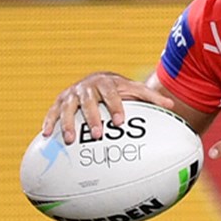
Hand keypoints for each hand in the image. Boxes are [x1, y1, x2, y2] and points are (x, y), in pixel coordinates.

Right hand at [41, 71, 174, 143]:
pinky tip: (47, 135)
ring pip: (67, 108)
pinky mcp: (60, 101)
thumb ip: (151, 98)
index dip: (114, 106)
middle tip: (97, 135)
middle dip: (91, 118)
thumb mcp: (134, 90)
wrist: (97, 80)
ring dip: (67, 123)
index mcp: (106, 83)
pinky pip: (52, 112)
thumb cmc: (120, 90)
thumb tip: (172, 106)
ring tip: (69, 140)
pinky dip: (49, 122)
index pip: (111, 94)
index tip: (119, 121)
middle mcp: (87, 87)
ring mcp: (71, 94)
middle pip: (88, 102)